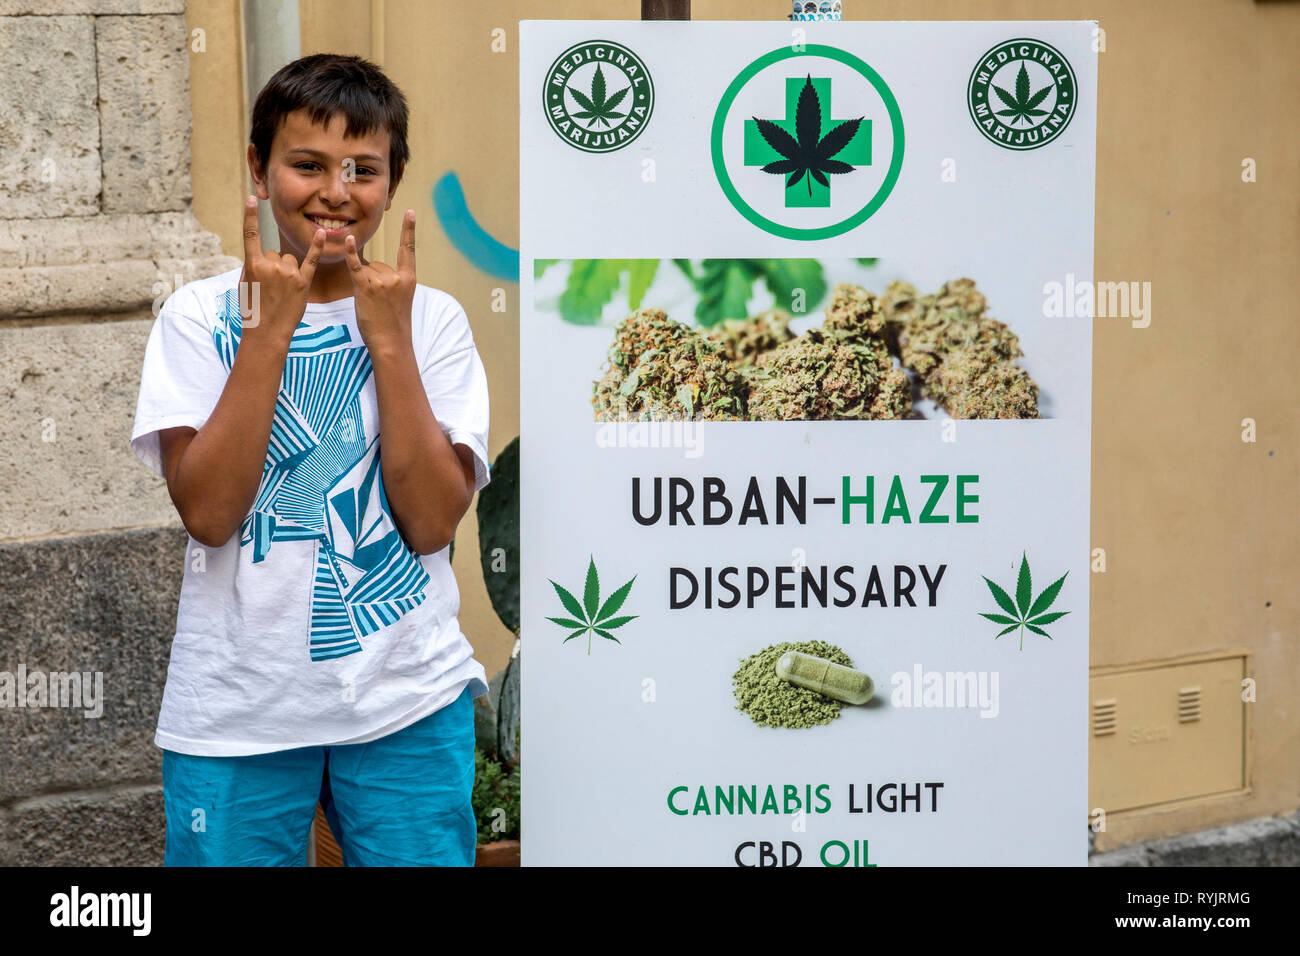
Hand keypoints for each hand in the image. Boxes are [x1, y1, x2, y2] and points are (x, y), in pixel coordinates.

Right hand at [238, 194, 323, 339]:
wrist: (267, 332)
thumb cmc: (253, 310)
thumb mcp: (245, 286)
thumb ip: (252, 267)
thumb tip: (259, 256)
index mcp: (253, 264)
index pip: (250, 235)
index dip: (250, 216)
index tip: (252, 199)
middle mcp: (271, 264)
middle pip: (275, 254)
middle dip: (273, 268)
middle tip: (271, 290)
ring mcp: (289, 273)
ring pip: (290, 260)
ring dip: (288, 272)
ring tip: (283, 292)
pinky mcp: (304, 281)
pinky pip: (312, 259)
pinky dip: (318, 247)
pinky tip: (323, 234)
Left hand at [344, 209, 415, 352]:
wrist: (392, 343)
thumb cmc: (394, 324)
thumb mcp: (401, 299)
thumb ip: (392, 280)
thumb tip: (369, 266)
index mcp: (409, 279)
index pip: (408, 249)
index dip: (409, 230)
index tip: (410, 212)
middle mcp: (397, 276)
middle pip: (378, 265)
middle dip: (374, 281)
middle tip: (380, 304)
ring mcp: (382, 282)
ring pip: (366, 271)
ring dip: (364, 285)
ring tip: (372, 306)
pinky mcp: (367, 288)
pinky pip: (355, 267)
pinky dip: (350, 254)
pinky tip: (346, 240)